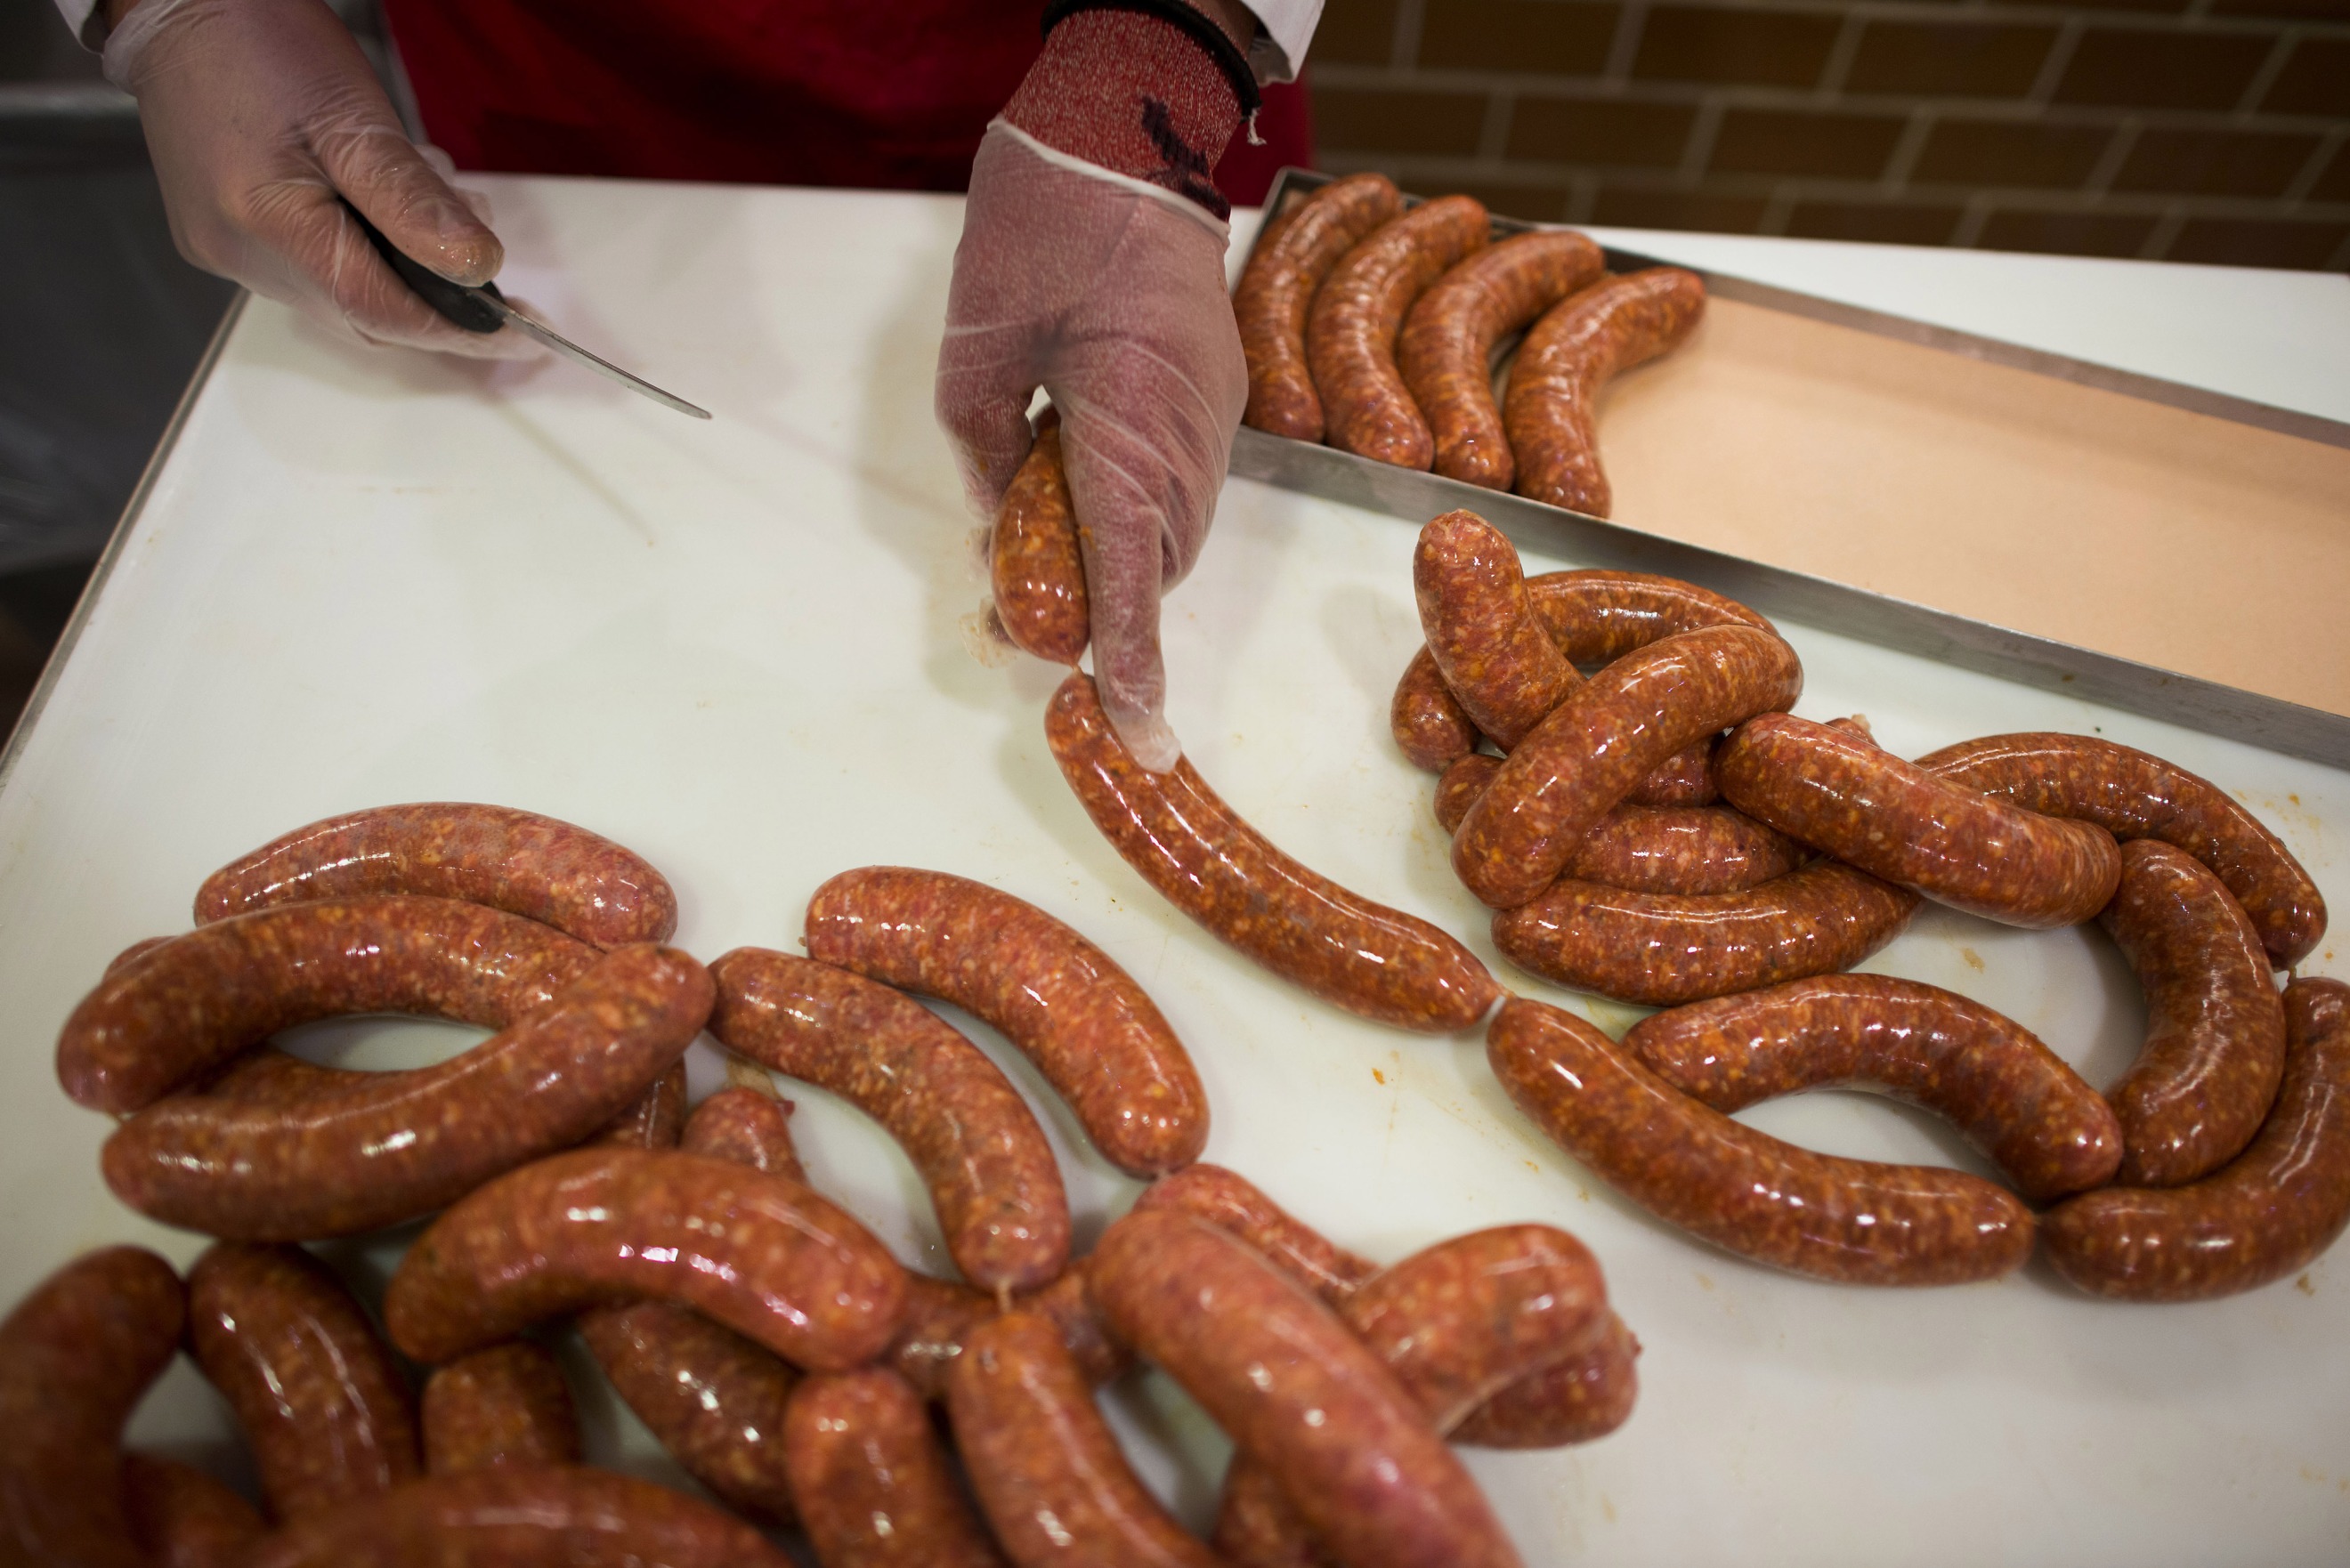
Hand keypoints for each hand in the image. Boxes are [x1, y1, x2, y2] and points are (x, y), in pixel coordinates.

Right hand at [102, 0, 532, 358]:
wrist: (180, 11)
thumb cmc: (258, 45)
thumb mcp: (354, 118)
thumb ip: (413, 202)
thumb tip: (474, 268)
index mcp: (269, 228)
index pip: (384, 312)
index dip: (458, 330)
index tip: (520, 334)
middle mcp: (242, 258)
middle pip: (365, 312)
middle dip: (435, 295)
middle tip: (484, 253)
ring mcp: (230, 253)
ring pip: (342, 295)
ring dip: (403, 269)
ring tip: (439, 208)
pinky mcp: (226, 239)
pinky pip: (314, 271)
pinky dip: (365, 253)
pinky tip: (385, 209)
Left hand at [935, 125, 1246, 771]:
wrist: (1123, 136)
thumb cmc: (1042, 228)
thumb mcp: (975, 348)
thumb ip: (980, 450)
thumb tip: (988, 524)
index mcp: (1128, 419)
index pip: (1132, 571)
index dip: (1130, 659)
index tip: (1138, 732)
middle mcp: (1188, 429)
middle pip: (1154, 562)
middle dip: (1097, 608)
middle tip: (1010, 622)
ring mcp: (1212, 412)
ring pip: (1171, 527)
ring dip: (1112, 558)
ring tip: (1032, 556)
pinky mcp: (1213, 391)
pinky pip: (1178, 480)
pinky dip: (1130, 507)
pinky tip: (1070, 486)